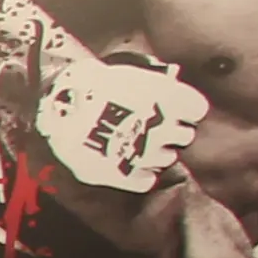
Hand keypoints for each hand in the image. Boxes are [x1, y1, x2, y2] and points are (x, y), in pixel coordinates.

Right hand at [42, 51, 204, 196]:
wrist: (60, 106)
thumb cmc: (96, 84)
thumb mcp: (135, 76)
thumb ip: (161, 88)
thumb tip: (173, 100)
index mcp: (170, 101)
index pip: (197, 110)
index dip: (186, 109)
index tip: (174, 108)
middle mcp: (164, 129)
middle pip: (186, 136)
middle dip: (173, 132)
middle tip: (154, 126)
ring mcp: (145, 154)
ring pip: (167, 159)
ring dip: (157, 152)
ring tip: (138, 144)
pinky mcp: (124, 174)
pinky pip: (146, 180)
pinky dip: (141, 174)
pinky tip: (130, 163)